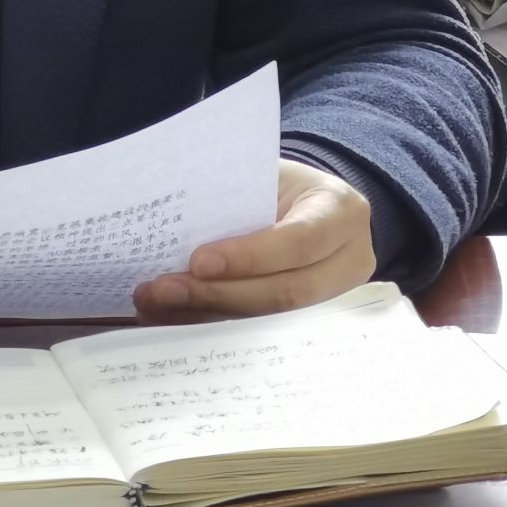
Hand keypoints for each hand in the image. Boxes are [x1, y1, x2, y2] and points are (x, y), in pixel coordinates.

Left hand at [132, 160, 374, 322]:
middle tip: (166, 289)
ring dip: (207, 315)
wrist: (307, 205)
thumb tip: (174, 226)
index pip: (298, 241)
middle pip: (286, 292)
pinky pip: (258, 330)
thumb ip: (234, 198)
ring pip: (270, 320)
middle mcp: (348, 259)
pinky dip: (210, 323)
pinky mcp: (310, 321)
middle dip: (219, 294)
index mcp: (341, 210)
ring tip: (158, 304)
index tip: (198, 261)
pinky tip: (172, 316)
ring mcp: (334, 297)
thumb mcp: (267, 175)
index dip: (249, 256)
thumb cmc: (279, 185)